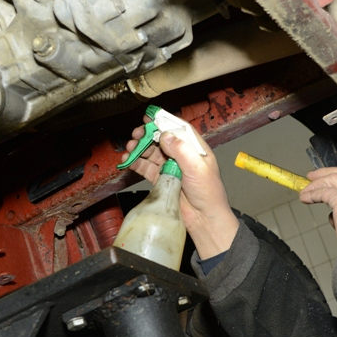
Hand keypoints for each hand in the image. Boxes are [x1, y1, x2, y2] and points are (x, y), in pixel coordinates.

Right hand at [122, 120, 238, 258]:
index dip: (164, 121)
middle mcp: (182, 156)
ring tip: (130, 148)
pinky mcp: (161, 179)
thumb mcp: (197, 168)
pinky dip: (137, 163)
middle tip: (136, 134)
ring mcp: (171, 167)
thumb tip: (165, 135)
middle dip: (147, 135)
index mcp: (195, 149)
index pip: (178, 129)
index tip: (149, 117)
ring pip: (152, 152)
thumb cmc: (208, 193)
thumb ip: (181, 150)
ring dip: (140, 148)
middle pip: (161, 139)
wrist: (204, 219)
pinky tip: (129, 160)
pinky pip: (146, 167)